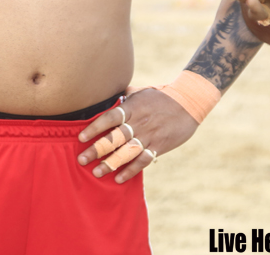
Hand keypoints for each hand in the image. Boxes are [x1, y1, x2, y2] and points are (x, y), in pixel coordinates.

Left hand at [75, 89, 197, 182]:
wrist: (189, 102)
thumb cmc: (161, 95)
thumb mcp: (141, 92)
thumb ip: (124, 97)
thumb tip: (106, 97)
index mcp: (132, 108)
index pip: (109, 118)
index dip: (94, 128)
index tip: (81, 137)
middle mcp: (139, 123)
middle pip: (114, 138)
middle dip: (97, 150)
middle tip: (82, 160)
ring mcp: (149, 135)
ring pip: (127, 152)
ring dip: (111, 164)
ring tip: (97, 172)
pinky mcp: (159, 146)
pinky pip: (143, 160)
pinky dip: (131, 170)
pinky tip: (118, 178)